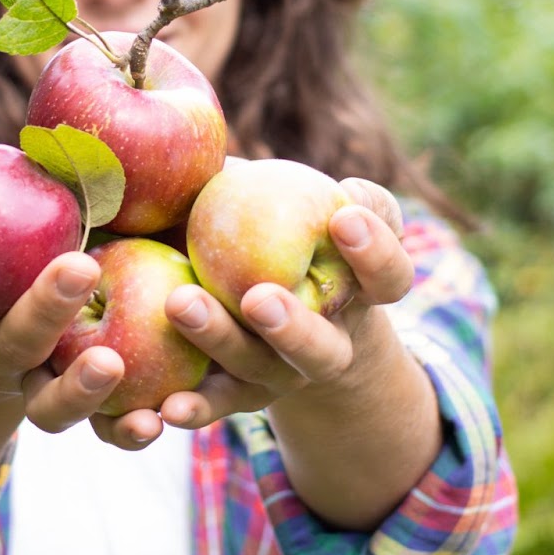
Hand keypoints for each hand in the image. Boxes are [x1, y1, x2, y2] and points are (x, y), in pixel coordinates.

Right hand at [0, 211, 126, 428]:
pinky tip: (153, 421)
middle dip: (42, 310)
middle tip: (79, 267)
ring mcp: (32, 386)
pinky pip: (101, 428)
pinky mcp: (74, 406)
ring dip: (79, 388)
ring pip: (49, 404)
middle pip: (12, 344)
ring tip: (111, 364)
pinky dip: (125, 431)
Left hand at [82, 178, 412, 447]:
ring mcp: (284, 378)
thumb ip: (288, 181)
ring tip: (179, 305)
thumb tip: (226, 147)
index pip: (389, 275)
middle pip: (320, 347)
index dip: (375, 250)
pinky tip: (163, 406)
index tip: (344, 217)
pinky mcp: (240, 397)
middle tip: (258, 297)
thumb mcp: (303, 203)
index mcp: (364, 292)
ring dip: (221, 342)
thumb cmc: (296, 233)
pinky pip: (216, 406)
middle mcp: (331, 345)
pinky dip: (192, 407)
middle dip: (292, 326)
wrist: (283, 313)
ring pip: (259, 371)